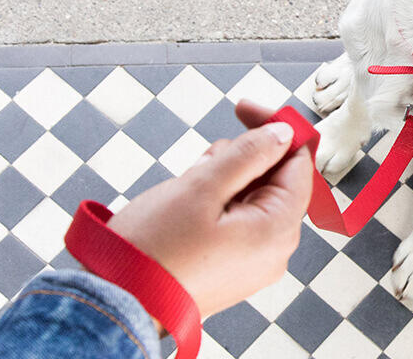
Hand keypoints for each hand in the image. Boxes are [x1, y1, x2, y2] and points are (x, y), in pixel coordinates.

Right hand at [105, 100, 313, 319]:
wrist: (116, 305)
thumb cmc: (153, 252)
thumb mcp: (201, 188)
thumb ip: (248, 155)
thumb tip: (281, 134)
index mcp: (277, 230)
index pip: (296, 163)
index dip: (273, 130)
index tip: (242, 109)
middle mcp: (274, 251)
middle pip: (274, 181)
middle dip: (240, 159)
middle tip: (202, 163)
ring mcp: (253, 263)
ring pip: (251, 199)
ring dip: (223, 181)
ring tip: (188, 189)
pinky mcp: (230, 269)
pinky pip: (236, 223)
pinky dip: (215, 204)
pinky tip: (187, 206)